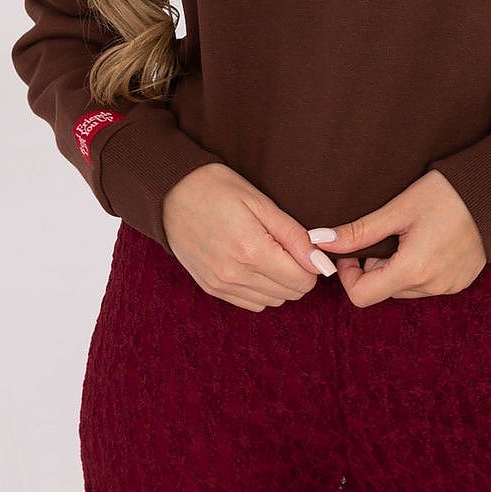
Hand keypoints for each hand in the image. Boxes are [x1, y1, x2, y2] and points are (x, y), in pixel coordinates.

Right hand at [163, 161, 335, 309]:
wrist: (171, 191)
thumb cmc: (218, 188)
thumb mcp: (261, 202)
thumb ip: (294, 236)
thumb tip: (320, 262)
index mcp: (251, 251)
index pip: (302, 282)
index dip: (311, 265)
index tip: (305, 247)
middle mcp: (235, 275)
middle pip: (289, 295)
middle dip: (297, 273)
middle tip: (287, 246)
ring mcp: (220, 285)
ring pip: (271, 302)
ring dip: (279, 283)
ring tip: (268, 252)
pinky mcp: (210, 288)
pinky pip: (249, 303)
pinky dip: (260, 289)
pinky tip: (253, 264)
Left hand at [323, 169, 486, 305]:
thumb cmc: (446, 193)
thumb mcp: (398, 209)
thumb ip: (358, 231)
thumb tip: (321, 241)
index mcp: (413, 270)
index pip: (362, 296)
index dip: (349, 275)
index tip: (354, 249)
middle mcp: (432, 286)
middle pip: (383, 290)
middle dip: (375, 266)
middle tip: (386, 233)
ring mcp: (449, 287)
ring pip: (403, 288)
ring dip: (397, 267)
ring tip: (411, 234)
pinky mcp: (461, 282)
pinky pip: (426, 284)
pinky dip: (418, 268)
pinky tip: (430, 240)